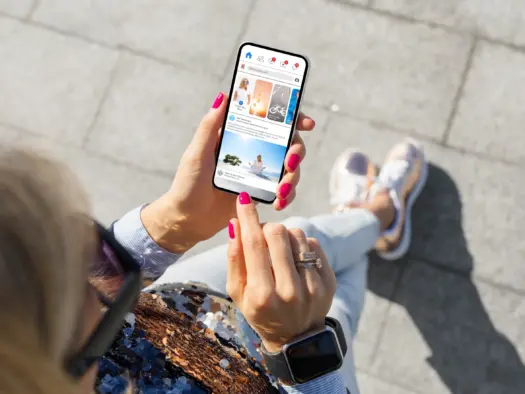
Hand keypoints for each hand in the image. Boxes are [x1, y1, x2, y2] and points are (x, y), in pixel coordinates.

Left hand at [141, 92, 315, 253]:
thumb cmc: (186, 185)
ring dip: (292, 178)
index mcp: (238, 138)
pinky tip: (278, 203)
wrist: (186, 221)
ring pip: (290, 169)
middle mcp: (253, 153)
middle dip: (297, 152)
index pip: (270, 122)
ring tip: (280, 192)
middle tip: (291, 162)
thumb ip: (209, 127)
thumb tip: (224, 96)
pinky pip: (283, 192)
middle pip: (288, 145)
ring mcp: (258, 174)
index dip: (292, 119)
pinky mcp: (260, 194)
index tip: (306, 123)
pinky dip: (286, 196)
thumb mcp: (196, 154)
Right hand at [226, 192, 336, 352]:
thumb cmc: (259, 311)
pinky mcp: (329, 282)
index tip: (244, 198)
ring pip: (298, 234)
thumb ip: (234, 259)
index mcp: (263, 295)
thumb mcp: (238, 292)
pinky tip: (295, 258)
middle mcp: (290, 291)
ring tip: (280, 250)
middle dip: (266, 227)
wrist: (295, 337)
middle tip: (262, 236)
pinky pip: (314, 244)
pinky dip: (301, 245)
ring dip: (285, 235)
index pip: (254, 244)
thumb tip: (235, 224)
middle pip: (277, 233)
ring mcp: (313, 287)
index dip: (247, 217)